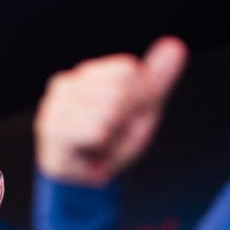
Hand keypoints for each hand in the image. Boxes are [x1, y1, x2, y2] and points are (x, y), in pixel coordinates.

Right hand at [34, 36, 188, 186]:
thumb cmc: (112, 145)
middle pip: (119, 90)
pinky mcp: (53, 130)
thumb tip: (176, 45)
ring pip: (109, 111)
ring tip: (100, 146)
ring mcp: (55, 107)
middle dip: (126, 120)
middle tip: (111, 137)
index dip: (137, 100)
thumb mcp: (142, 111)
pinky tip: (89, 153)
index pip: (128, 70)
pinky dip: (102, 147)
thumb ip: (157, 80)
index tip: (125, 120)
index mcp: (87, 74)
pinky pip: (97, 131)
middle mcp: (65, 84)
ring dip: (113, 136)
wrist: (85, 185)